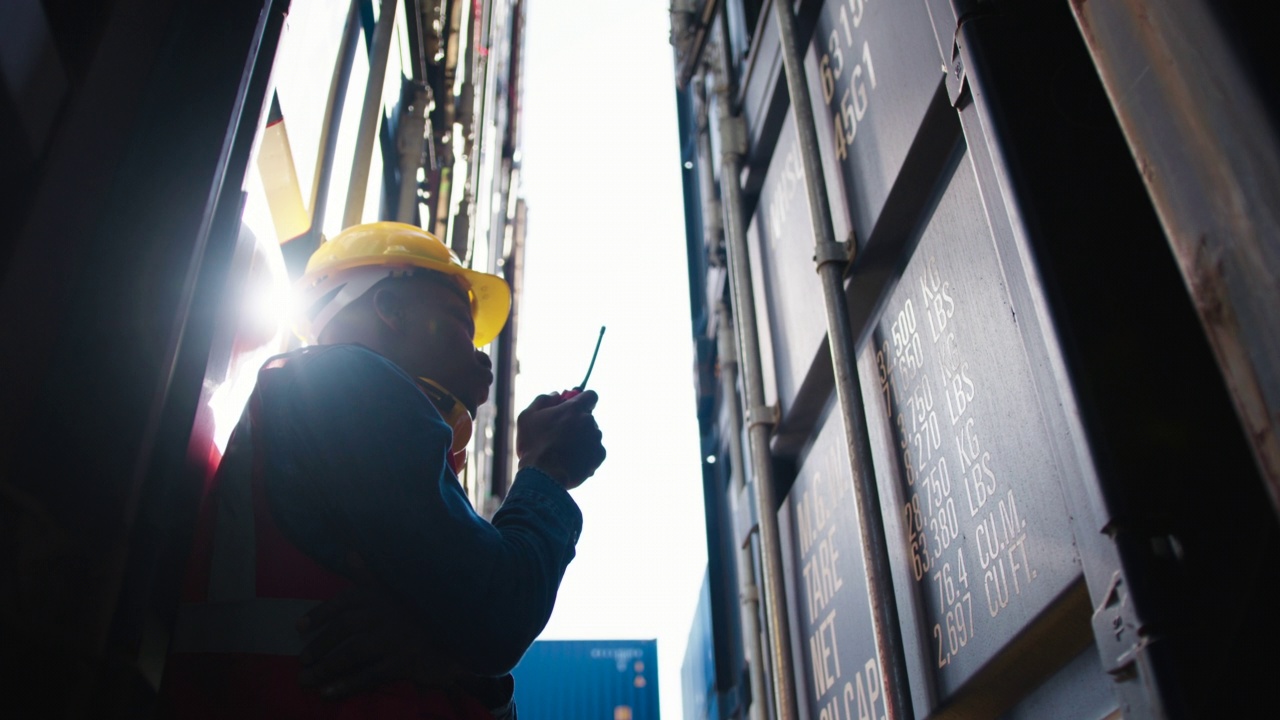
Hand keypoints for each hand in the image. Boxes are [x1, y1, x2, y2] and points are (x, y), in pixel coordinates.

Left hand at [297, 566, 455, 698]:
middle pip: (346, 627)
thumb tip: (350, 552)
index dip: (321, 613)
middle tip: (302, 660)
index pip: (347, 600)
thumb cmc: (414, 617)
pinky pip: (370, 675)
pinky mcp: (403, 662)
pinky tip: (327, 693)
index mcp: (384, 597)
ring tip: (306, 680)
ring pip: (354, 652)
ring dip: (327, 667)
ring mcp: (396, 639)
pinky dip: (346, 685)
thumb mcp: (394, 593)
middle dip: (320, 644)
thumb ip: (369, 577)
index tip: (299, 628)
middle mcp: (389, 614)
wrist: (451, 642)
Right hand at [516, 390, 605, 489]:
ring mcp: (596, 439)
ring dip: (582, 440)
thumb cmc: (533, 445)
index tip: (575, 408)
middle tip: (562, 436)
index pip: (591, 395)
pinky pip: (595, 451)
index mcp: (574, 408)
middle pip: (589, 418)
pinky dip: (587, 455)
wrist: (544, 476)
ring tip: (564, 453)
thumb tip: (556, 394)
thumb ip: (542, 400)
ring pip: (592, 435)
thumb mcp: (527, 417)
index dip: (584, 400)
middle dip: (578, 424)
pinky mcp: (600, 456)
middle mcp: (589, 421)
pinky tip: (572, 462)